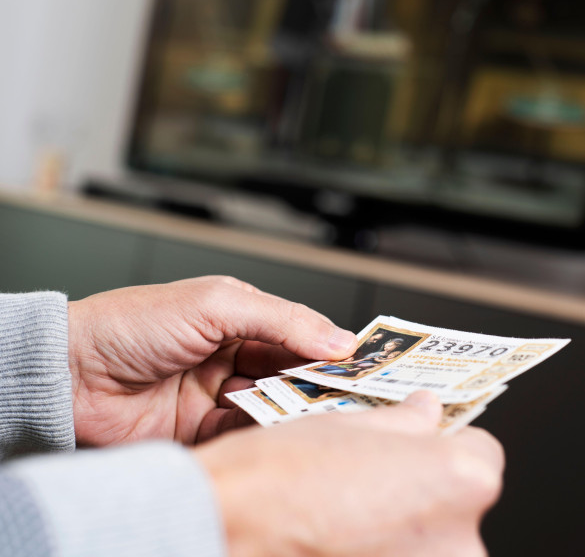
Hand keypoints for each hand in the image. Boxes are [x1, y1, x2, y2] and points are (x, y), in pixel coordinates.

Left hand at [68, 276, 356, 446]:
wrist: (70, 374)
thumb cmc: (133, 324)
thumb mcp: (217, 305)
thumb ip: (282, 320)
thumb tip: (338, 338)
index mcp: (239, 316)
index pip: (299, 332)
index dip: (330, 346)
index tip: (362, 363)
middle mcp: (233, 354)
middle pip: (291, 371)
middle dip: (316, 381)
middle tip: (346, 393)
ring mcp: (218, 393)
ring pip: (273, 404)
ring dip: (291, 408)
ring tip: (311, 410)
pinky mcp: (201, 430)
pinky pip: (244, 433)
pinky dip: (262, 432)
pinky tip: (273, 428)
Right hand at [196, 392, 503, 556]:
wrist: (225, 530)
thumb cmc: (281, 480)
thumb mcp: (353, 425)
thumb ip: (408, 421)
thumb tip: (426, 412)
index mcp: (463, 480)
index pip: (482, 453)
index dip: (445, 448)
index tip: (420, 451)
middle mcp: (464, 543)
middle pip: (462, 506)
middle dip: (428, 496)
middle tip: (378, 489)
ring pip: (435, 546)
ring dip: (408, 536)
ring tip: (355, 523)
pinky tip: (347, 548)